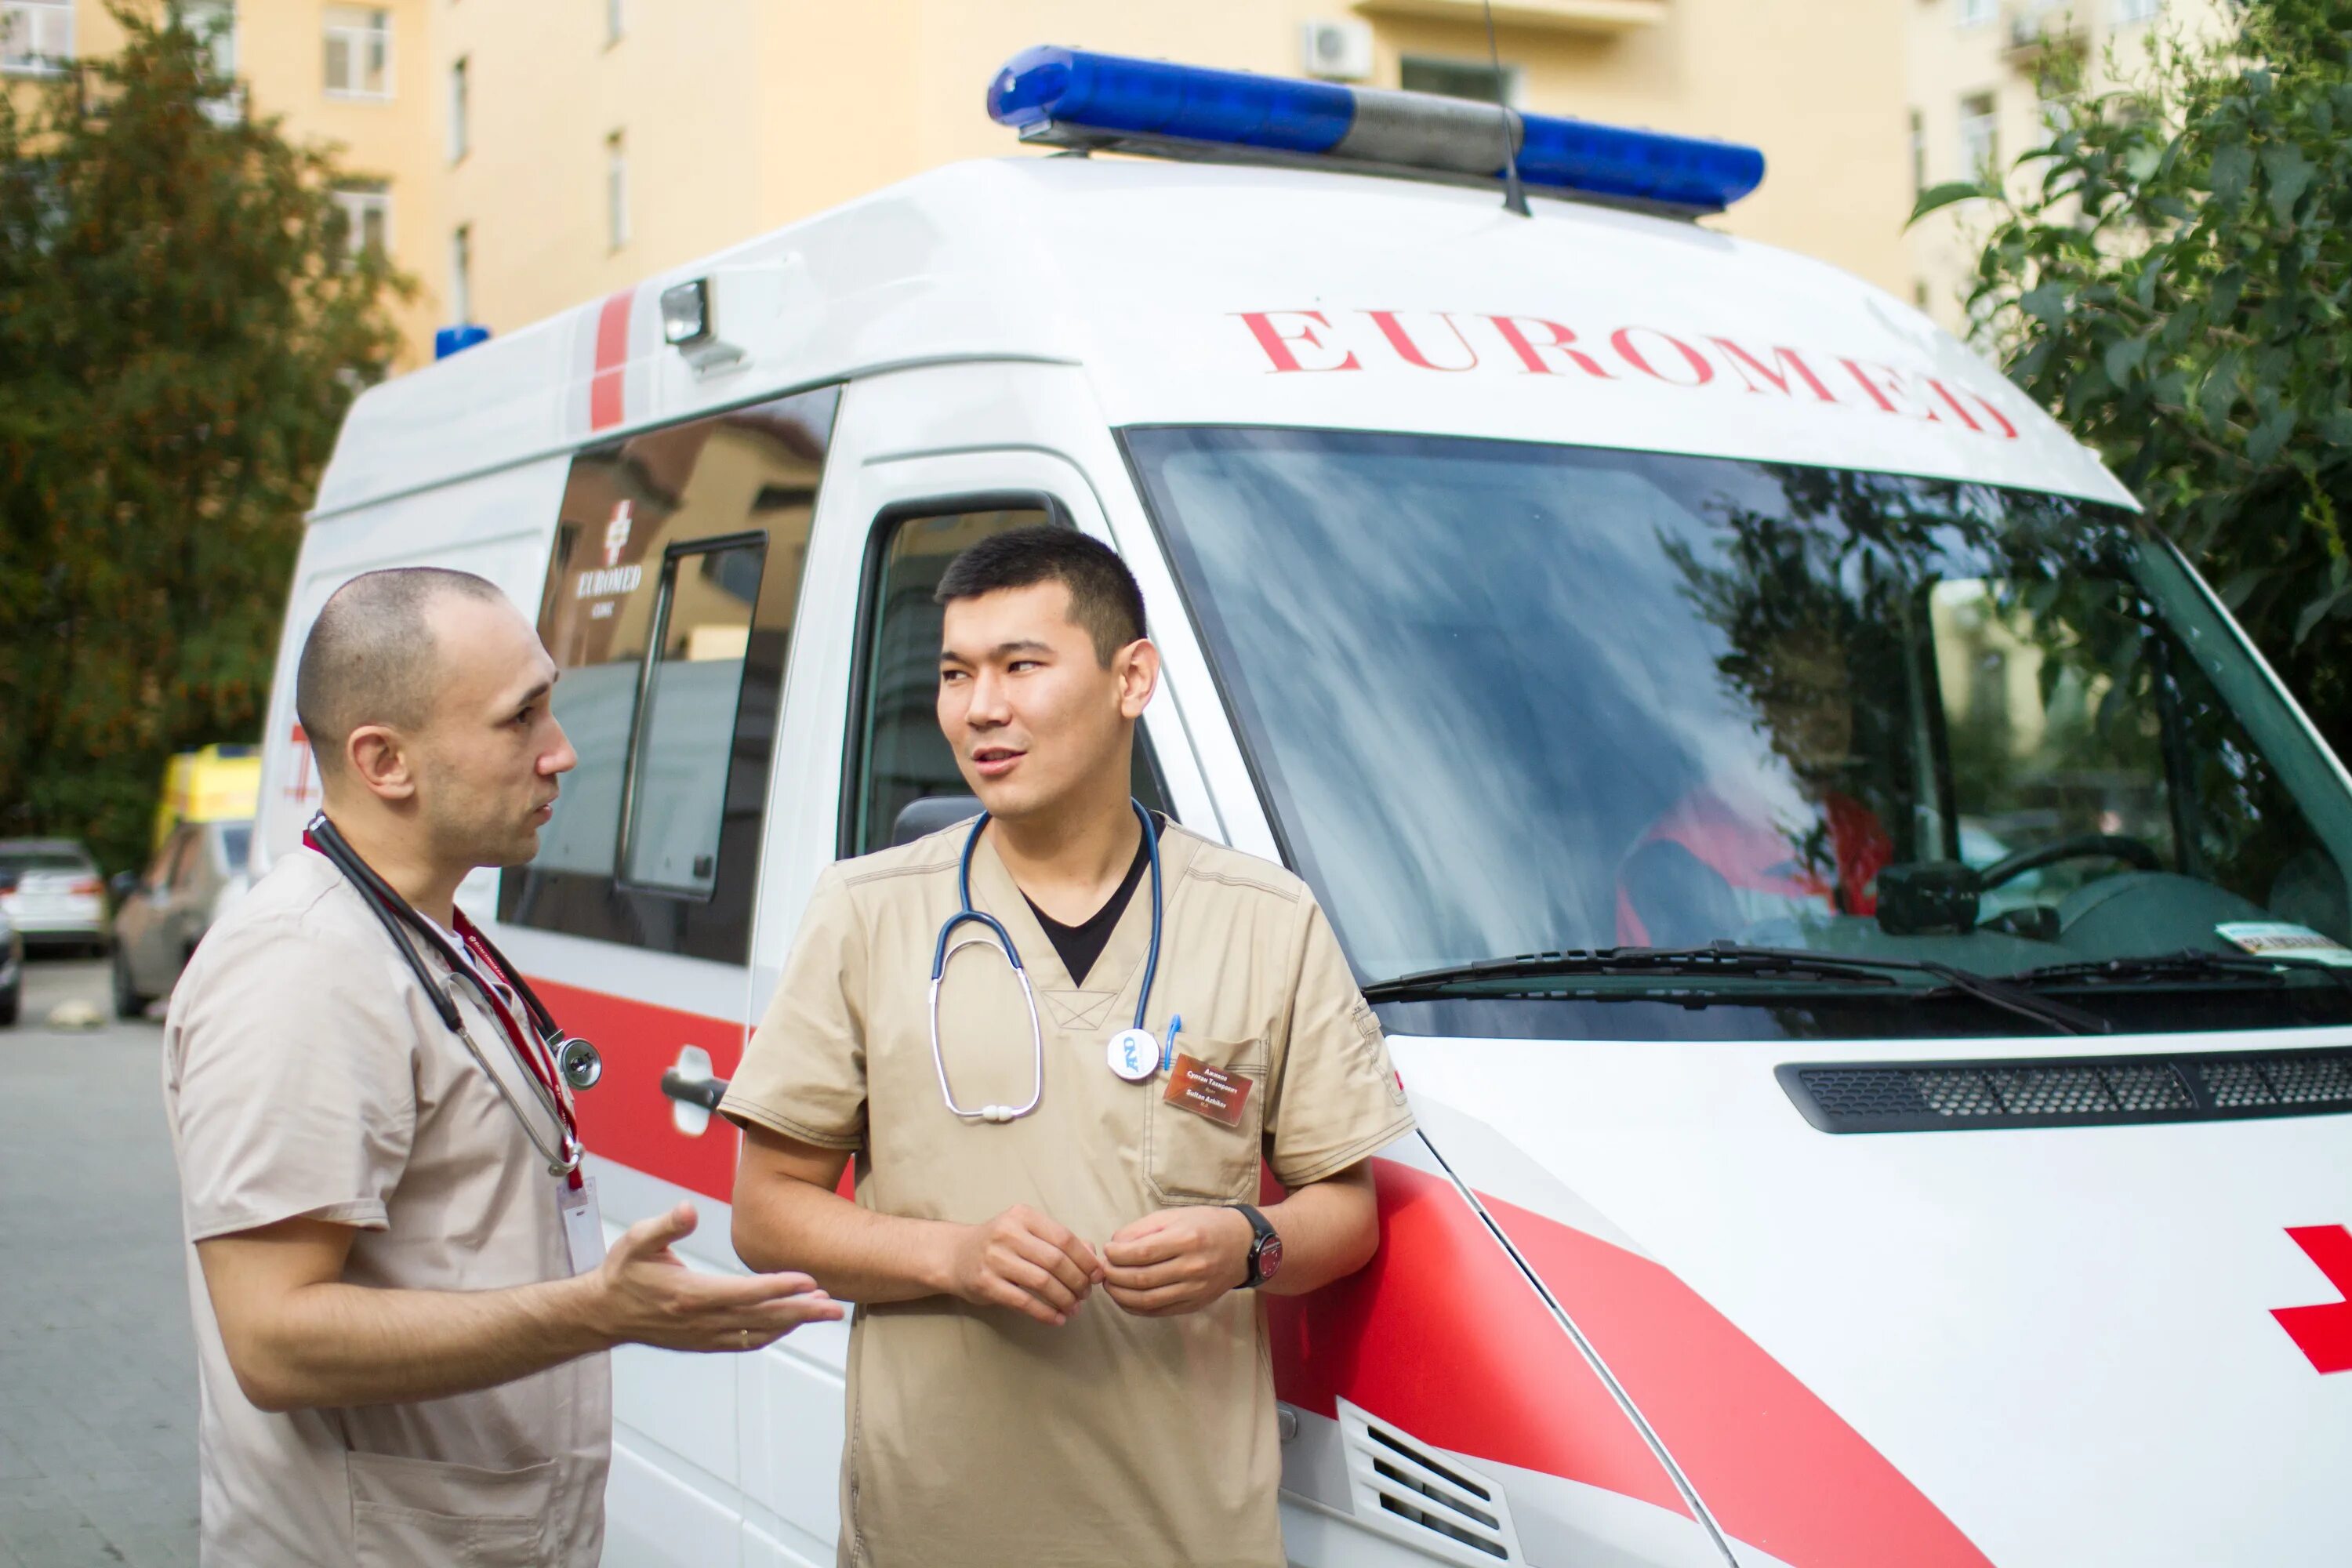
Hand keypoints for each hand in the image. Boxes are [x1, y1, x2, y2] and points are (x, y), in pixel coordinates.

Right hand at [590, 1202, 841, 1352]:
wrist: (603, 1313)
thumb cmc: (623, 1273)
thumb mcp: (637, 1240)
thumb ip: (666, 1225)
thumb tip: (688, 1208)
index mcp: (690, 1295)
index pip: (744, 1293)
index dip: (778, 1287)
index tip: (809, 1280)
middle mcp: (701, 1320)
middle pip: (760, 1318)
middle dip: (801, 1312)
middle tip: (833, 1306)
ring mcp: (703, 1336)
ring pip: (759, 1333)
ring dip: (793, 1324)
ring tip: (823, 1312)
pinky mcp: (704, 1343)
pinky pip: (746, 1342)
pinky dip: (773, 1334)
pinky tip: (791, 1324)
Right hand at [942, 1205, 1106, 1325]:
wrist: (955, 1256)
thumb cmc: (1000, 1245)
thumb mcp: (1027, 1233)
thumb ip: (1059, 1241)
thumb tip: (1093, 1255)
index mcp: (1023, 1216)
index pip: (1064, 1238)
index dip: (1086, 1260)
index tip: (1098, 1276)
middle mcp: (1007, 1233)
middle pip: (1056, 1261)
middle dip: (1077, 1281)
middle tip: (1085, 1295)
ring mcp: (994, 1258)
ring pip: (1042, 1282)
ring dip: (1064, 1299)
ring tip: (1074, 1308)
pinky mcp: (985, 1283)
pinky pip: (1023, 1301)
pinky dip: (1045, 1313)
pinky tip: (1057, 1319)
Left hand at [1102, 1206, 1253, 1317]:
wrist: (1243, 1246)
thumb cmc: (1207, 1225)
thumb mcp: (1175, 1215)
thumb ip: (1143, 1228)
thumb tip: (1115, 1245)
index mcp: (1186, 1239)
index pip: (1142, 1252)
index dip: (1117, 1254)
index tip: (1107, 1250)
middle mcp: (1192, 1267)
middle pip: (1141, 1278)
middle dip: (1114, 1275)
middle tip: (1103, 1270)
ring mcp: (1194, 1289)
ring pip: (1147, 1299)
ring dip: (1121, 1295)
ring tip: (1110, 1285)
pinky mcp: (1194, 1304)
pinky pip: (1159, 1311)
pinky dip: (1136, 1308)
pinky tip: (1125, 1299)